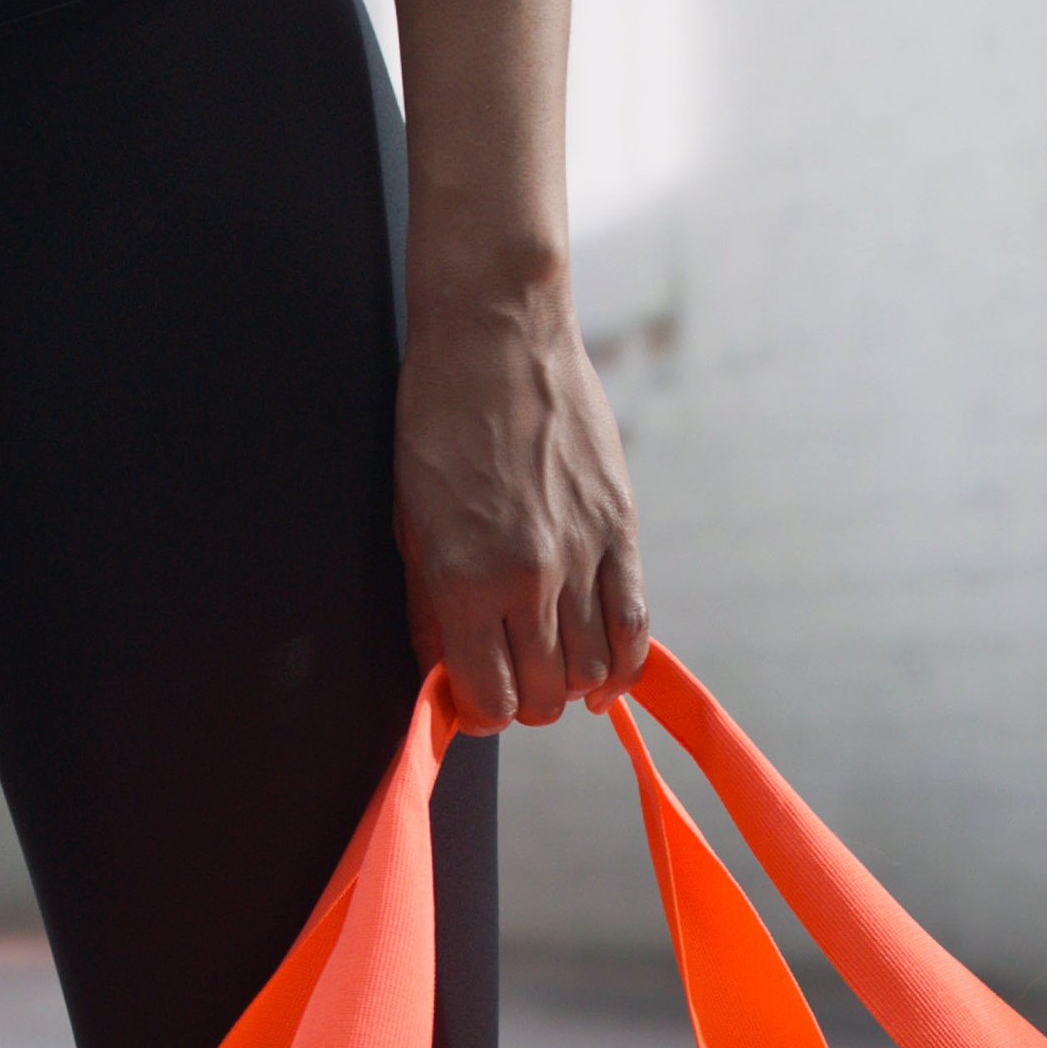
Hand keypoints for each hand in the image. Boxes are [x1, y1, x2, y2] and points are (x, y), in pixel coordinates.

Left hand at [394, 274, 647, 732]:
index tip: (480, 702)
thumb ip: (431, 612)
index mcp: (465, 581)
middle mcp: (528, 579)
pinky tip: (607, 677)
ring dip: (571, 685)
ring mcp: (581, 555)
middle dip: (526, 704)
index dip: (482, 713)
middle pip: (543, 695)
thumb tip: (449, 679)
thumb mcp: (413, 524)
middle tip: (516, 682)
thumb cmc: (438, 424)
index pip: (488, 697)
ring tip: (554, 668)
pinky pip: (634, 625)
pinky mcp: (621, 529)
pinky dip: (624, 665)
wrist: (495, 335)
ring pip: (590, 671)